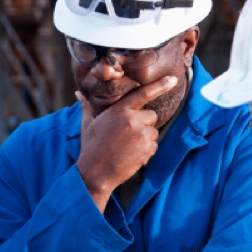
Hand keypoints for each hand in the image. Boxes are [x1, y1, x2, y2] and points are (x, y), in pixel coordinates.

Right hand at [75, 76, 178, 210]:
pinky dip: (146, 150)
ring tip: (128, 147)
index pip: (142, 94)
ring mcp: (141, 135)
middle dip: (144, 123)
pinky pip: (154, 145)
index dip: (160, 85)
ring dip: (145, 138)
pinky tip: (132, 155)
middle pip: (151, 115)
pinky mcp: (147, 149)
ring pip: (153, 131)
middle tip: (128, 135)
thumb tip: (78, 94)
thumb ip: (87, 107)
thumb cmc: (91, 147)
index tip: (173, 79)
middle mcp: (132, 120)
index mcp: (118, 110)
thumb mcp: (88, 124)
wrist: (96, 172)